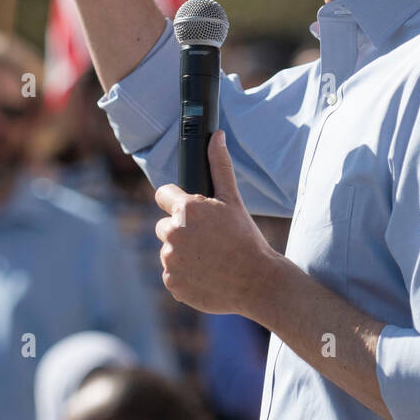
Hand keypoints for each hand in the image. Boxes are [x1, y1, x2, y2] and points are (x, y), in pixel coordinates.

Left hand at [154, 131, 276, 314]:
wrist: (256, 282)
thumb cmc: (246, 238)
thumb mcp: (233, 199)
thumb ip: (220, 166)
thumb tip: (217, 136)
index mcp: (185, 209)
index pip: (163, 195)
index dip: (178, 202)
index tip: (192, 211)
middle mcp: (172, 233)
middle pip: (165, 226)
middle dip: (182, 230)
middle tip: (208, 238)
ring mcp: (170, 260)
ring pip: (169, 250)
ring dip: (183, 253)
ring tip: (210, 258)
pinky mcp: (171, 283)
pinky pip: (172, 274)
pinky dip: (184, 275)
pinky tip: (205, 274)